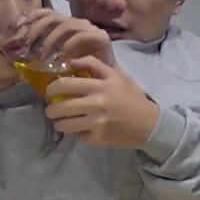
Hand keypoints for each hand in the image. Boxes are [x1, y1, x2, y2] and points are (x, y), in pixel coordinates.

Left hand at [20, 9, 115, 66]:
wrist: (105, 82)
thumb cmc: (79, 73)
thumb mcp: (54, 62)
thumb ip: (40, 55)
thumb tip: (17, 53)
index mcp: (65, 25)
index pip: (46, 13)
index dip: (31, 17)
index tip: (18, 29)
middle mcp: (77, 23)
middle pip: (53, 17)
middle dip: (37, 30)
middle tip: (26, 47)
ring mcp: (89, 29)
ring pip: (66, 25)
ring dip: (51, 40)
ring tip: (42, 57)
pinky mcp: (101, 37)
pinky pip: (82, 36)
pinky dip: (69, 47)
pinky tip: (61, 60)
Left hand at [43, 56, 159, 147]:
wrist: (150, 123)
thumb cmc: (131, 97)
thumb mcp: (116, 75)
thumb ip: (95, 65)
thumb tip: (71, 62)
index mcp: (100, 84)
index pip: (65, 84)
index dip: (52, 88)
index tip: (50, 92)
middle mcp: (97, 102)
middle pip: (61, 106)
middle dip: (50, 109)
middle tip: (51, 110)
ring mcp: (97, 121)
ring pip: (65, 124)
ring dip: (59, 123)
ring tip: (61, 122)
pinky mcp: (99, 137)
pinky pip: (79, 136)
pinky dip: (78, 134)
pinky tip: (82, 130)